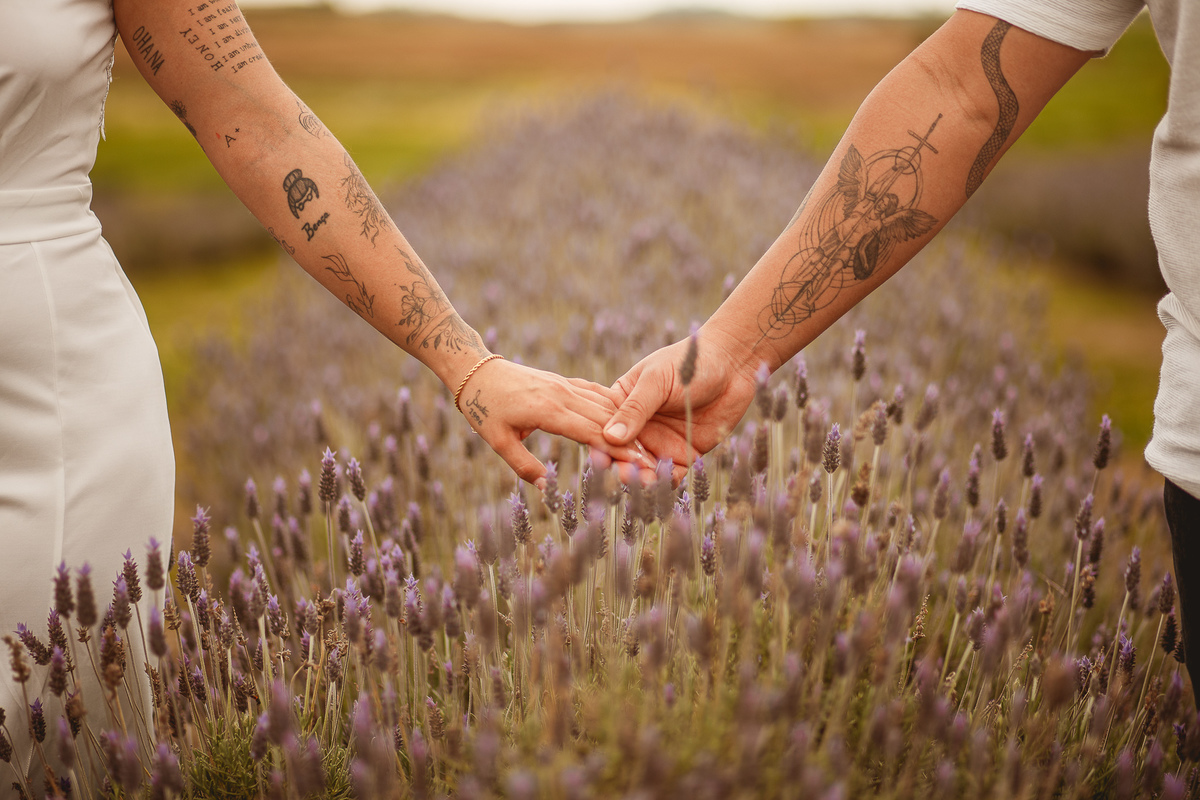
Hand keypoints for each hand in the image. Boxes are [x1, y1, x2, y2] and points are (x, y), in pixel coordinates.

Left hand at [456, 358, 652, 485]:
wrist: (477, 371)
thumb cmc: (484, 409)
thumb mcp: (498, 442)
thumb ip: (524, 466)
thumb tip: (546, 489)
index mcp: (548, 410)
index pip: (592, 433)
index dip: (617, 450)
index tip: (639, 465)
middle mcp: (562, 394)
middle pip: (605, 420)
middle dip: (630, 442)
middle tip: (652, 462)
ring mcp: (565, 385)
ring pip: (605, 404)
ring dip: (627, 424)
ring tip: (645, 445)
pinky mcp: (564, 381)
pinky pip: (596, 392)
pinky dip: (614, 406)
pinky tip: (628, 418)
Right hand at [597, 330, 761, 481]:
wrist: (732, 365)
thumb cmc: (688, 362)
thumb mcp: (657, 381)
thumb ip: (635, 408)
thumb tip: (610, 436)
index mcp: (623, 404)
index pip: (604, 428)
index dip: (601, 443)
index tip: (602, 456)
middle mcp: (638, 427)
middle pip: (622, 454)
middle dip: (622, 466)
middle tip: (626, 473)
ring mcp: (660, 442)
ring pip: (644, 468)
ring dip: (642, 478)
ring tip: (647, 481)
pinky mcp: (684, 454)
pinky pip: (671, 475)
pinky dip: (667, 481)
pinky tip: (667, 481)